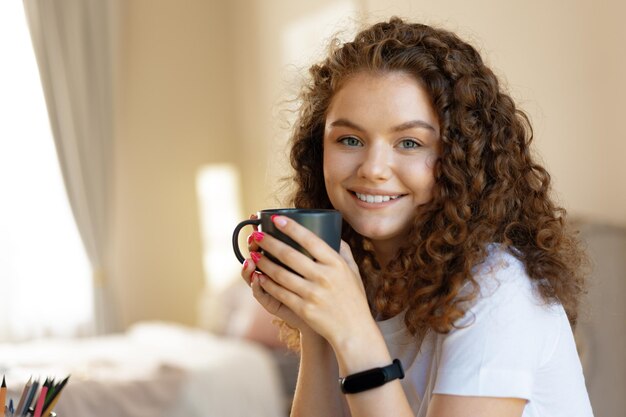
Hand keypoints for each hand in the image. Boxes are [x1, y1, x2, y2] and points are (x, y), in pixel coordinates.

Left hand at [250, 215, 375, 349]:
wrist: (354, 331)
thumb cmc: (353, 298)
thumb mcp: (353, 271)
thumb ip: (343, 251)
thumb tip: (333, 232)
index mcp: (336, 263)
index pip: (310, 240)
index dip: (291, 227)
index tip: (275, 218)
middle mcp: (324, 276)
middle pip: (290, 255)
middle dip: (269, 243)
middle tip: (256, 235)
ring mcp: (313, 293)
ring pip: (281, 274)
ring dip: (263, 263)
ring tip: (253, 254)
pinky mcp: (304, 309)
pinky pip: (280, 293)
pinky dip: (267, 283)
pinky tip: (258, 276)